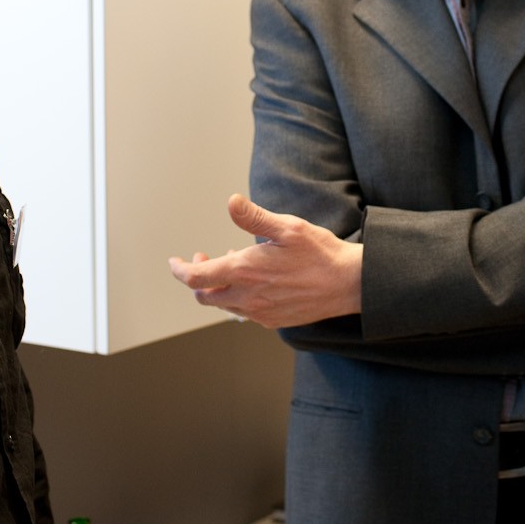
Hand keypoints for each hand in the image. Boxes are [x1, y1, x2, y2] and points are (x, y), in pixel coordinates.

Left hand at [167, 194, 363, 327]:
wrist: (348, 284)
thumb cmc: (320, 253)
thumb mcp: (287, 226)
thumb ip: (253, 217)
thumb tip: (231, 202)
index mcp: (244, 272)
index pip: (196, 278)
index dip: (180, 270)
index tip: (176, 262)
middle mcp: (247, 297)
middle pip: (205, 296)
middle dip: (198, 279)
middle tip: (206, 258)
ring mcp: (260, 312)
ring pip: (225, 305)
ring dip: (221, 287)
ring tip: (236, 265)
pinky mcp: (274, 321)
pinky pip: (246, 312)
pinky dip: (240, 297)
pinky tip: (256, 282)